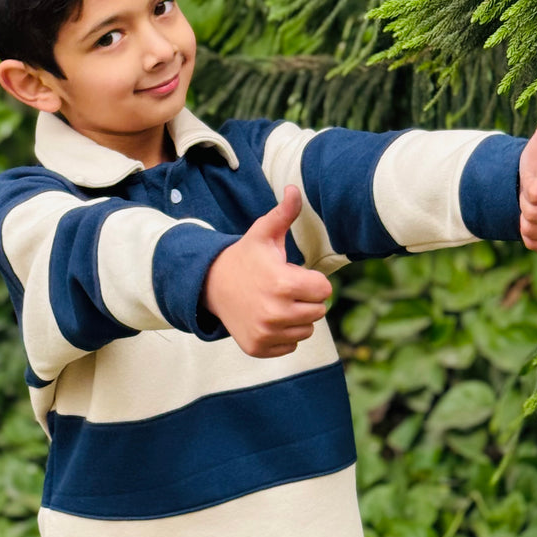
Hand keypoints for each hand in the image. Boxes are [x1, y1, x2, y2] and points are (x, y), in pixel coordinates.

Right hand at [203, 186, 331, 357]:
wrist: (211, 285)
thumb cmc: (245, 257)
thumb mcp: (263, 233)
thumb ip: (284, 213)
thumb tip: (294, 188)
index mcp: (283, 284)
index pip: (324, 290)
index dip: (313, 280)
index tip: (295, 274)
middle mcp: (275, 312)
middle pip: (318, 311)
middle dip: (306, 299)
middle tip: (285, 289)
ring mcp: (266, 333)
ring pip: (306, 330)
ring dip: (296, 318)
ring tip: (276, 302)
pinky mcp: (258, 348)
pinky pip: (290, 346)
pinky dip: (283, 335)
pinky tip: (267, 318)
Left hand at [518, 89, 536, 251]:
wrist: (535, 188)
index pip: (535, 194)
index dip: (527, 188)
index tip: (535, 181)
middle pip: (533, 215)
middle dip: (523, 204)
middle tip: (532, 195)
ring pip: (532, 231)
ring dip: (524, 220)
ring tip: (534, 207)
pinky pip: (535, 245)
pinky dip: (528, 236)